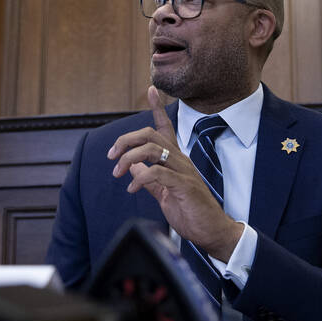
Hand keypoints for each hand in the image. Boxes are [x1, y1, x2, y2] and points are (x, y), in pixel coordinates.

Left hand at [108, 86, 243, 260]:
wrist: (210, 231)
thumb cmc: (190, 212)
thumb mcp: (163, 192)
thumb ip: (148, 178)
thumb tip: (131, 167)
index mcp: (175, 160)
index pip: (165, 128)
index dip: (158, 108)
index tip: (152, 90)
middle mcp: (180, 160)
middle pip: (150, 135)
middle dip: (125, 140)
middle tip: (111, 156)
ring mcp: (183, 171)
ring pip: (152, 149)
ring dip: (128, 158)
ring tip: (117, 173)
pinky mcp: (184, 185)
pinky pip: (157, 173)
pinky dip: (140, 178)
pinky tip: (131, 188)